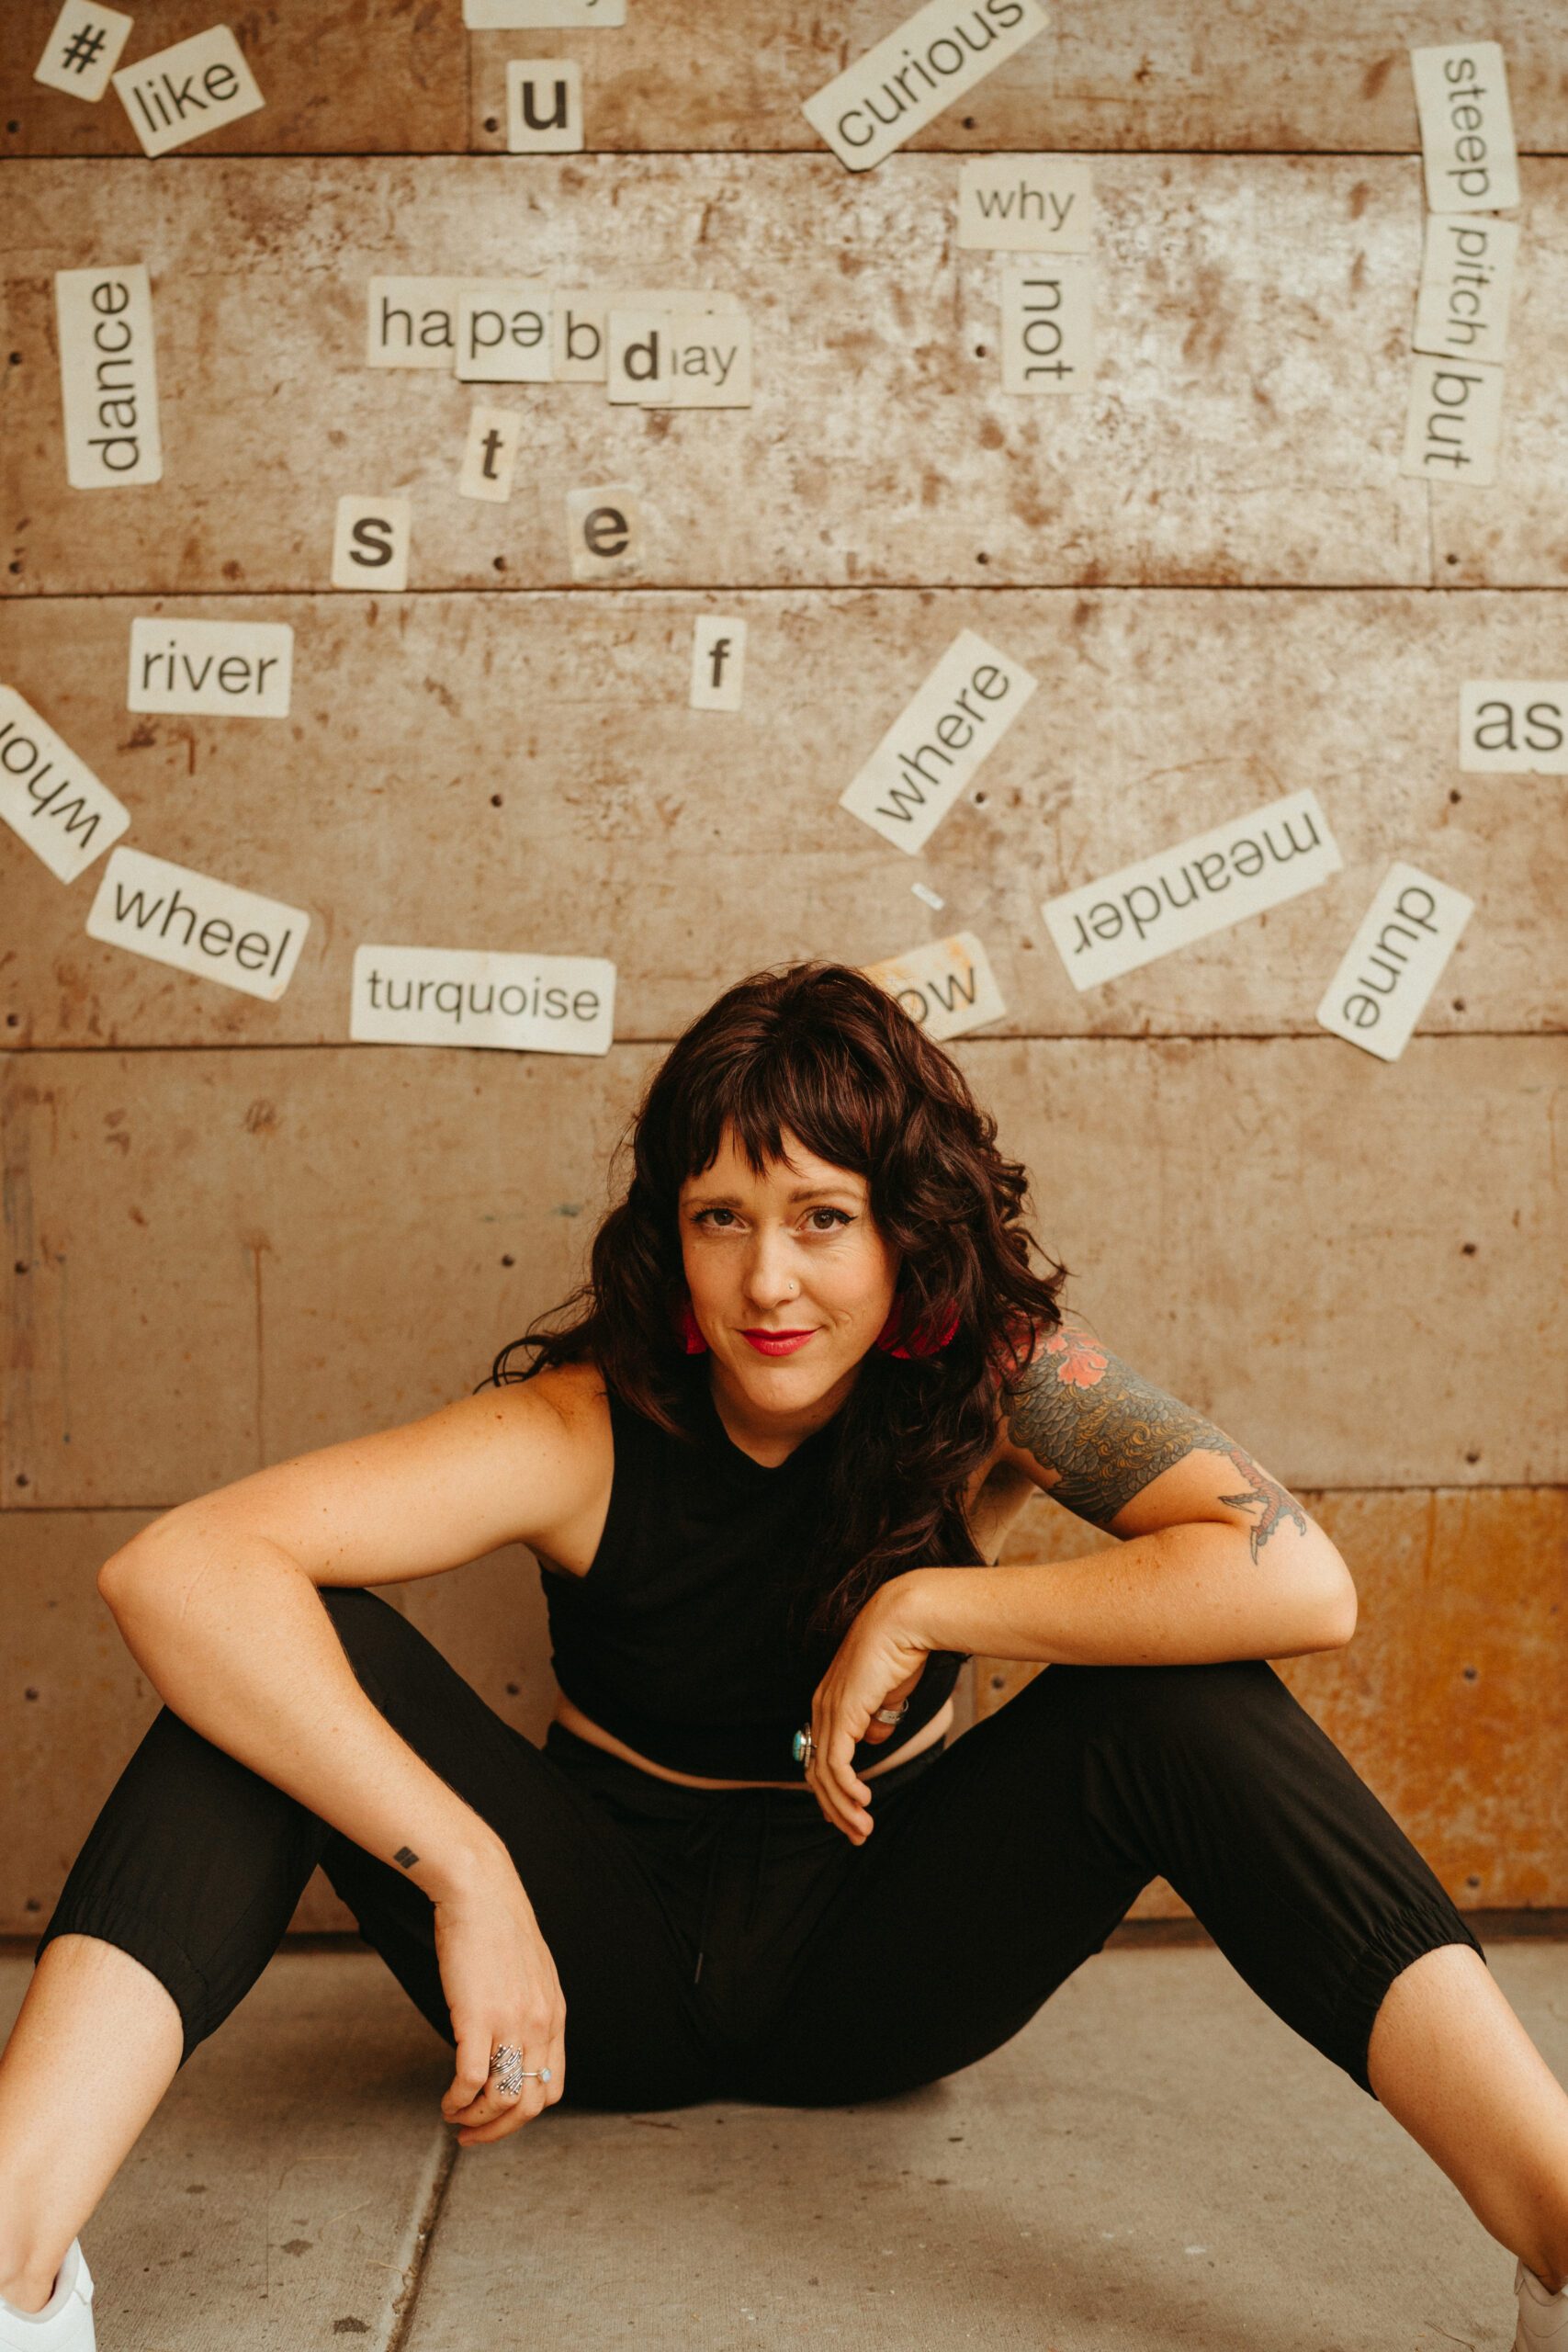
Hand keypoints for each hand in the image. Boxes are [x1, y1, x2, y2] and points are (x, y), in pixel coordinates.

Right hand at [431, 1850, 565, 2146]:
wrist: (480, 1891)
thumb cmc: (497, 1927)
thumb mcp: (531, 1973)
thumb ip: (529, 2009)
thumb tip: (513, 2042)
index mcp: (554, 2015)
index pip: (552, 2086)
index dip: (524, 2114)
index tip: (497, 2119)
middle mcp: (539, 2023)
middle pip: (531, 2103)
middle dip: (500, 2130)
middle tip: (471, 2137)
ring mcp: (511, 2021)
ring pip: (503, 2099)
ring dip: (476, 2121)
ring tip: (454, 2116)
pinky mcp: (477, 2017)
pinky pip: (470, 2080)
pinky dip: (458, 2101)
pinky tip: (446, 2101)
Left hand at [805, 1575, 931, 1844]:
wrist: (905, 1620)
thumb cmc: (902, 1651)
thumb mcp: (889, 1694)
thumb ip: (878, 1717)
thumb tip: (873, 1739)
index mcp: (830, 1702)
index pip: (820, 1757)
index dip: (831, 1791)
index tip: (847, 1816)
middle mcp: (822, 1707)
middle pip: (817, 1771)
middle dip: (835, 1809)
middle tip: (856, 1835)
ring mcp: (828, 1710)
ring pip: (825, 1774)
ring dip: (843, 1807)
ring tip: (862, 1830)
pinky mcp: (842, 1713)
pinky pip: (837, 1762)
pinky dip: (847, 1789)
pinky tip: (863, 1804)